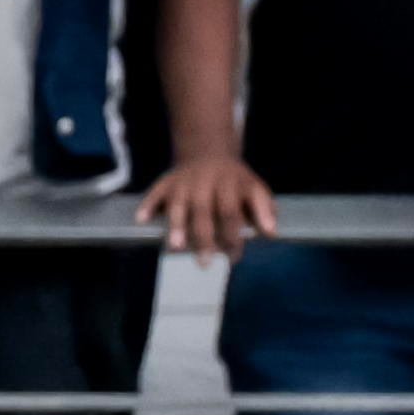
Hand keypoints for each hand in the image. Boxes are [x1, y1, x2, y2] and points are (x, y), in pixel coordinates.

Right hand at [140, 150, 277, 255]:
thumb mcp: (255, 189)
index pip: (231, 210)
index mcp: (232, 182)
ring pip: (179, 203)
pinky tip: (141, 220)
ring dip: (176, 224)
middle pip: (204, 209)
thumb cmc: (235, 183)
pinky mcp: (167, 181)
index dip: (233, 234)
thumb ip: (264, 210)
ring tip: (175, 247)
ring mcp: (185, 180)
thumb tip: (272, 232)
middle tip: (205, 262)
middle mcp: (207, 180)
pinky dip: (148, 205)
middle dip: (204, 237)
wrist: (209, 152)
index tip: (234, 256)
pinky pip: (156, 192)